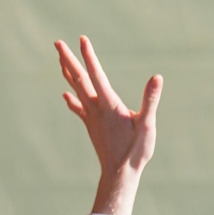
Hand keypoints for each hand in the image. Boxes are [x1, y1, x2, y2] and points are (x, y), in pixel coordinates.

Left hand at [54, 36, 162, 214]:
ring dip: (68, 73)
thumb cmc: (135, 152)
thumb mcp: (147, 125)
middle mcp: (96, 109)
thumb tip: (157, 78)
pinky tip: (65, 95)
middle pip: (79, 79)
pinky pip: (79, 109)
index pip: (97, 75)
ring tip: (60, 60)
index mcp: (109, 105)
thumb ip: (150, 100)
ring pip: (76, 90)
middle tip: (57, 43)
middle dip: (68, 59)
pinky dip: (72, 100)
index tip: (82, 39)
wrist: (119, 176)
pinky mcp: (92, 127)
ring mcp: (91, 118)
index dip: (89, 56)